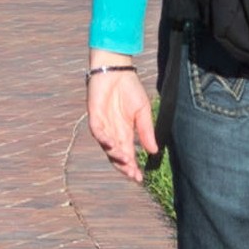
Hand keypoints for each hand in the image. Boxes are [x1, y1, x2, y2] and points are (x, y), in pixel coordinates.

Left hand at [87, 68, 158, 183]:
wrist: (117, 69)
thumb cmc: (130, 88)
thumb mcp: (143, 111)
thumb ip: (146, 131)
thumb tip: (154, 152)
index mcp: (125, 132)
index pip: (128, 154)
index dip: (133, 167)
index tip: (140, 178)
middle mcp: (113, 132)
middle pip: (116, 155)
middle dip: (123, 166)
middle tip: (132, 174)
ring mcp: (103, 125)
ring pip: (106, 147)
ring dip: (115, 156)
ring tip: (125, 161)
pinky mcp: (94, 116)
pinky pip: (97, 131)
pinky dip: (103, 139)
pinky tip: (112, 145)